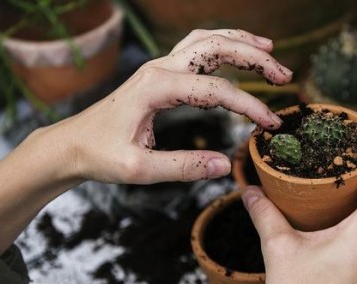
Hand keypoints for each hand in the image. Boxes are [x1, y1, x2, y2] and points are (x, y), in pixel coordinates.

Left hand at [0, 29, 292, 254]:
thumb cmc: (100, 155)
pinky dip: (222, 44)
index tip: (271, 124)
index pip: (217, 90)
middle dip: (255, 57)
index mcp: (156, 88)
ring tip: (270, 51)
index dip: (250, 106)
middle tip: (284, 76)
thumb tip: (225, 165)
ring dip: (241, 42)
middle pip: (216, 48)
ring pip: (207, 40)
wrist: (71, 145)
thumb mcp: (140, 169)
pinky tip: (237, 50)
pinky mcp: (160, 73)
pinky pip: (196, 48)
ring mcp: (159, 67)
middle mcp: (159, 68)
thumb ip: (184, 167)